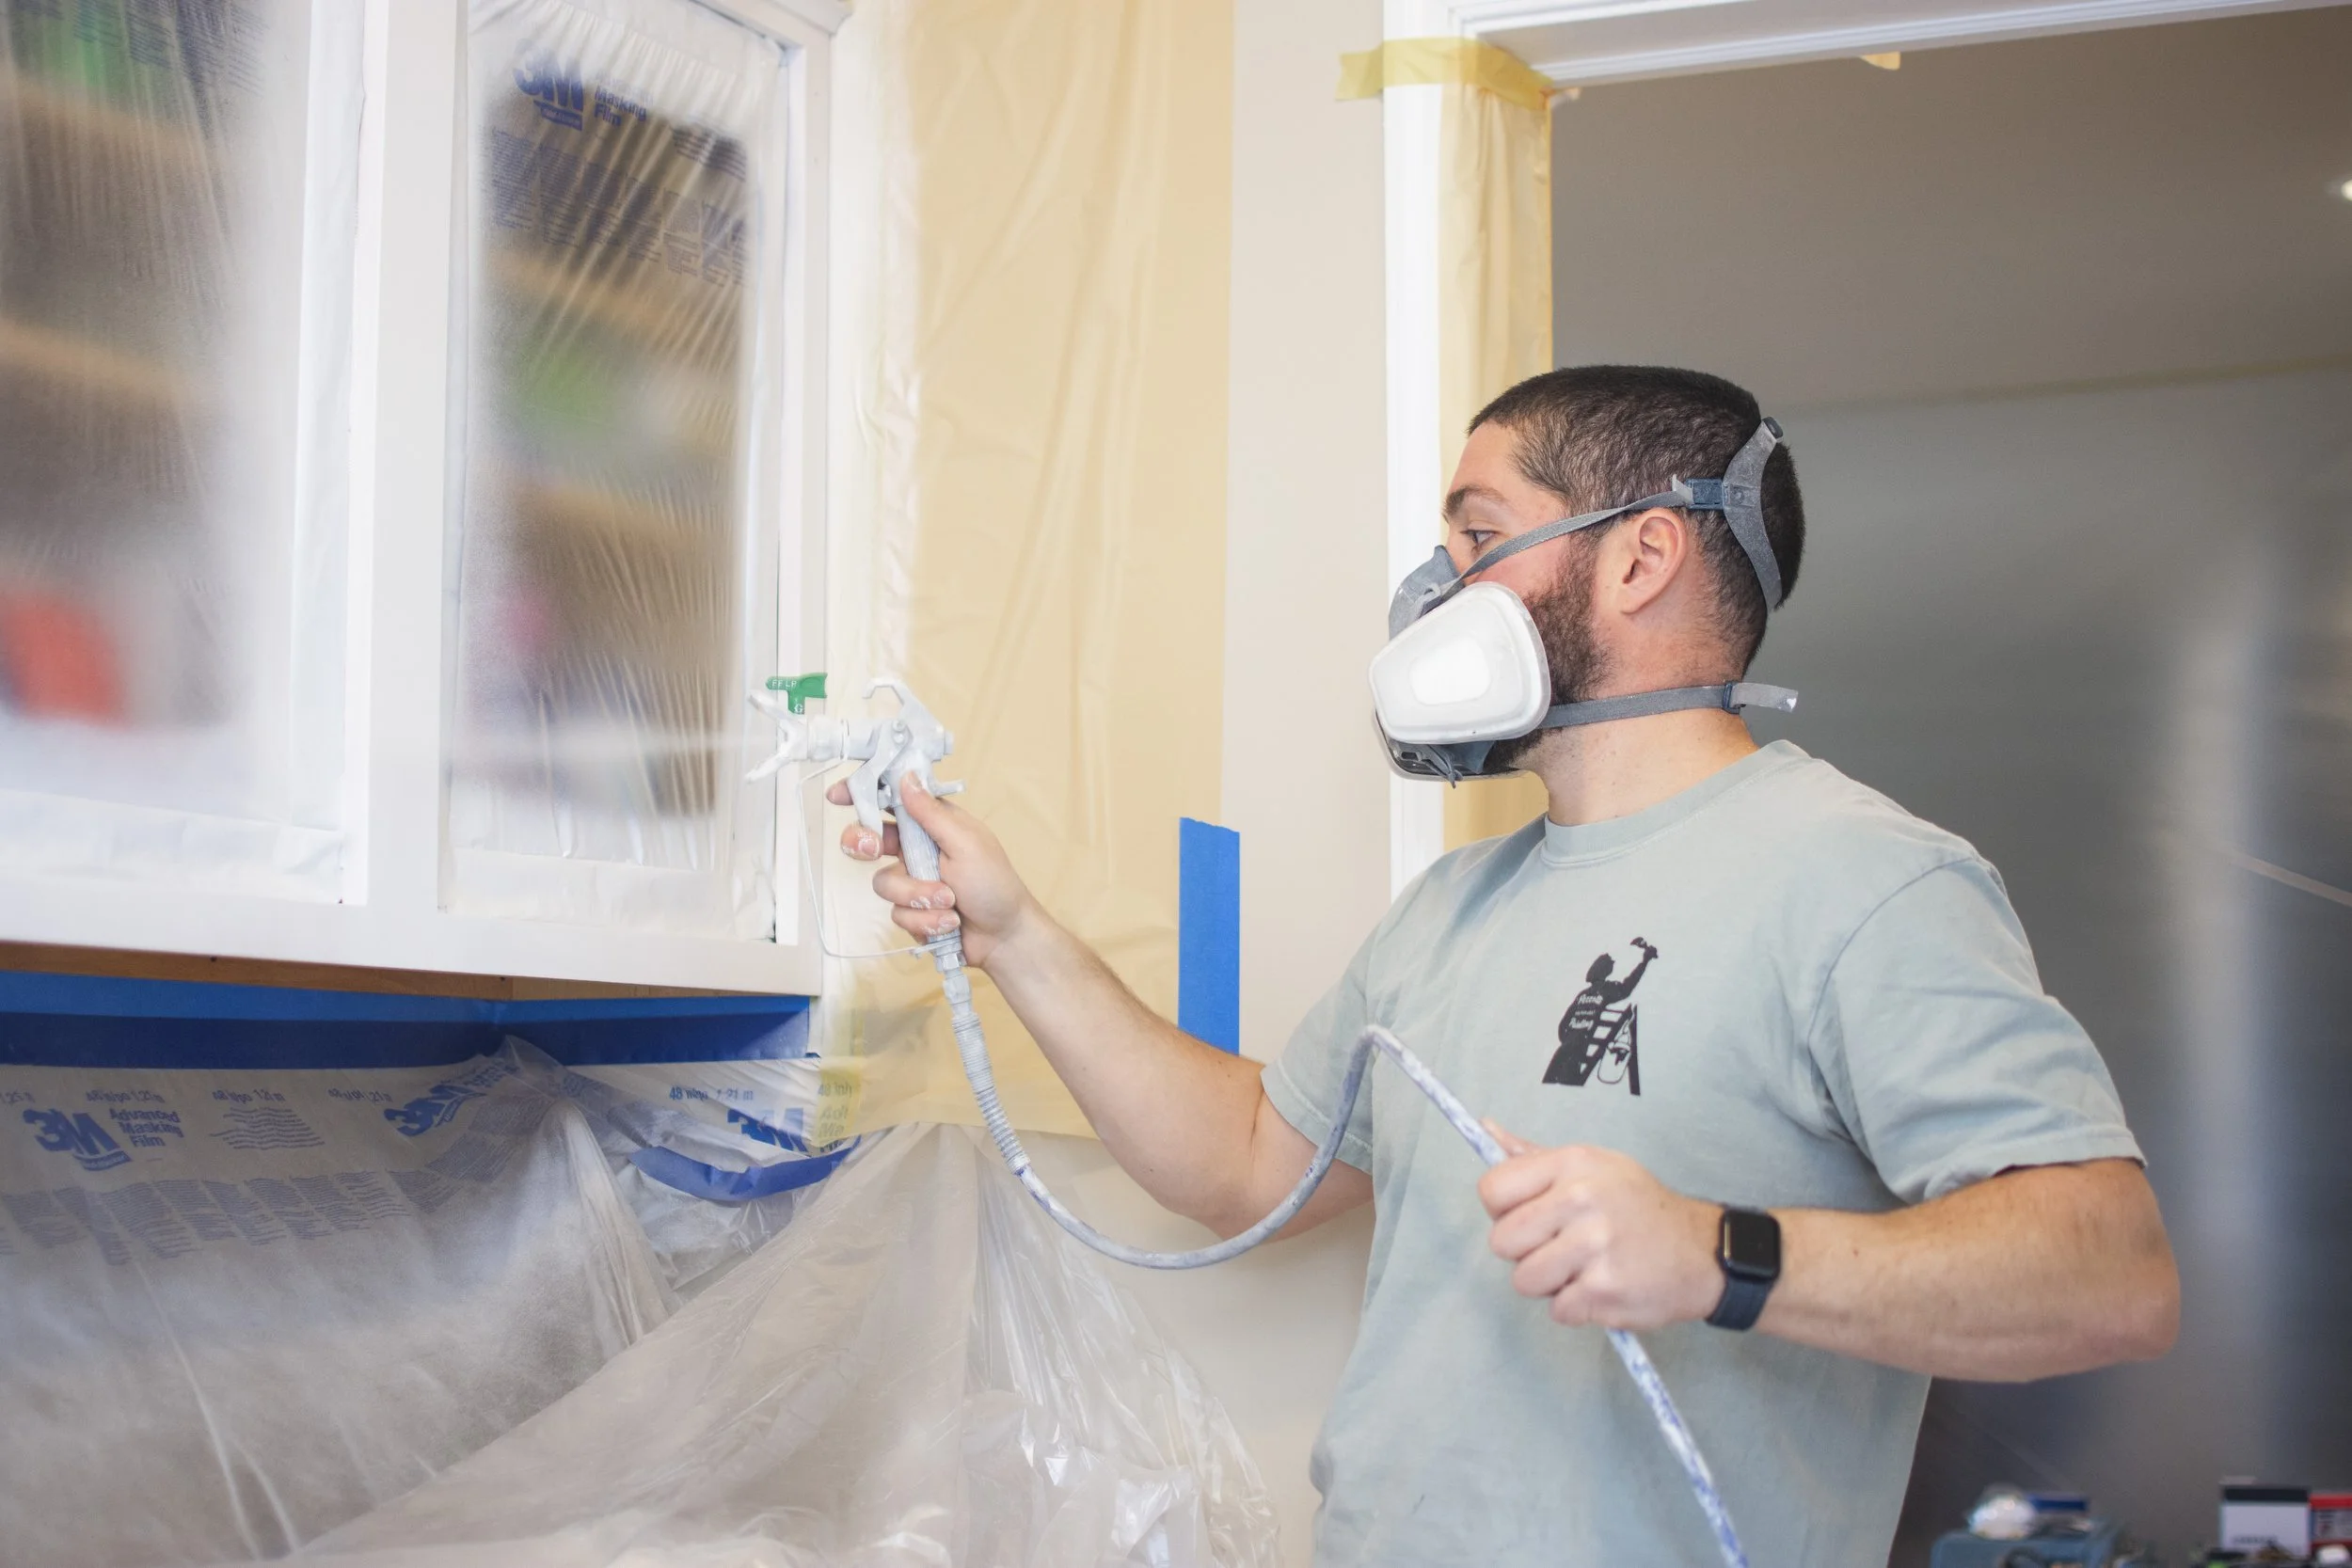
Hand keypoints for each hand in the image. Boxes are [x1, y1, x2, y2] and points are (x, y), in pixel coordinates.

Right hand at [830, 776, 1036, 967]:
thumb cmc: (995, 884)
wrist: (1004, 937)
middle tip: (873, 849)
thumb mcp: (966, 843)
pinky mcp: (911, 910)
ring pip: (884, 883)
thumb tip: (906, 778)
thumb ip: (931, 814)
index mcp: (933, 824)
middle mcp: (918, 849)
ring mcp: (913, 880)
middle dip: (865, 844)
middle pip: (870, 840)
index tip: (837, 796)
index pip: (891, 801)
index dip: (861, 795)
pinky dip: (924, 918)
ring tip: (949, 901)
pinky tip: (948, 922)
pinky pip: (897, 912)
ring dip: (917, 895)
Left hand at [1477, 1126, 1723, 1329]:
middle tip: (1558, 1246)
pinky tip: (1602, 1286)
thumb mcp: (1594, 1166)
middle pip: (1502, 1241)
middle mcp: (1581, 1200)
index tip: (1527, 1217)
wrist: (1700, 1250)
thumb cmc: (1637, 1206)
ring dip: (1549, 1282)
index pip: (1493, 1190)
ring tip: (1581, 1268)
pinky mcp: (1604, 1291)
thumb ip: (1535, 1157)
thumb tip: (1486, 1130)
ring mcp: (1593, 1247)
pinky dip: (1576, 1306)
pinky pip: (1557, 1309)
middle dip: (1524, 1251)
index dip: (1502, 1211)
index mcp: (1572, 1164)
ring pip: (1524, 1280)